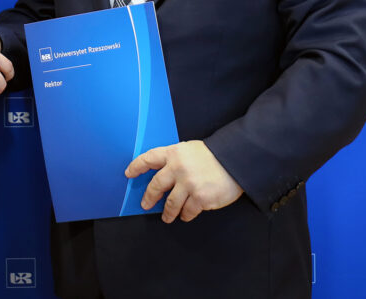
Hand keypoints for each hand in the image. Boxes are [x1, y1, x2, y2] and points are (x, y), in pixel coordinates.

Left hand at [125, 140, 243, 223]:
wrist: (236, 160)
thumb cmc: (214, 155)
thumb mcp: (189, 149)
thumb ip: (175, 159)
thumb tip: (162, 173)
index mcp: (174, 153)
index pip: (149, 159)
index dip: (136, 167)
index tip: (129, 173)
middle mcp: (178, 169)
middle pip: (156, 186)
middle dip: (149, 197)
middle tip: (146, 204)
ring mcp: (189, 185)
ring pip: (171, 204)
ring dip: (168, 212)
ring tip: (167, 217)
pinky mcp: (201, 198)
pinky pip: (188, 212)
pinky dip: (186, 215)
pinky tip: (185, 215)